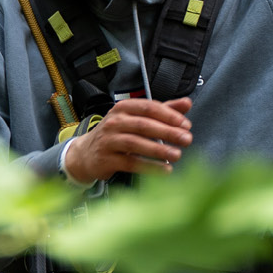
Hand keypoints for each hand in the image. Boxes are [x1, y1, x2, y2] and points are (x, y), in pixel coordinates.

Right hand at [63, 97, 192, 183]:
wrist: (86, 154)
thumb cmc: (117, 134)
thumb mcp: (137, 118)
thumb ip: (163, 111)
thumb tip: (187, 103)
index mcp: (124, 108)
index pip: (149, 107)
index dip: (169, 115)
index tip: (186, 125)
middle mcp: (114, 122)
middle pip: (144, 125)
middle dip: (168, 132)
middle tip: (187, 139)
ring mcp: (108, 141)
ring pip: (136, 143)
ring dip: (159, 150)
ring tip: (177, 155)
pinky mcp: (106, 159)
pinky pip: (131, 163)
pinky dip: (150, 166)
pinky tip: (165, 169)